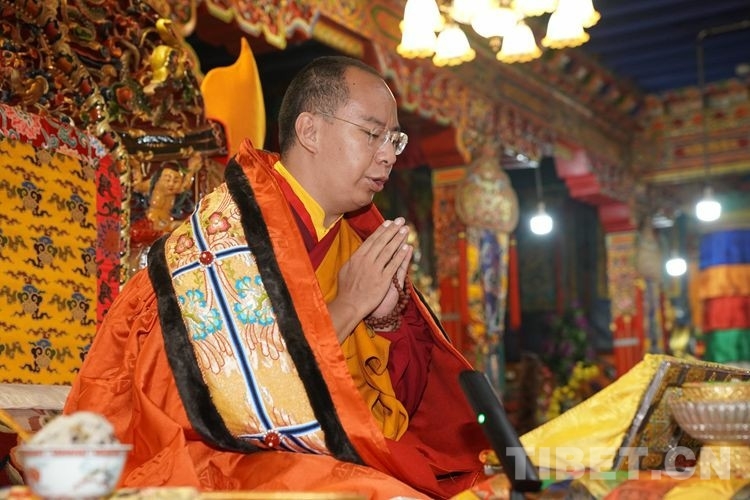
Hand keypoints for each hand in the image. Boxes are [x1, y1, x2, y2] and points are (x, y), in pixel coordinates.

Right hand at [328, 217, 412, 340]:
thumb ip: (354, 259)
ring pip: (389, 250)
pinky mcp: (383, 280)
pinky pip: (394, 265)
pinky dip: (401, 256)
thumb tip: (359, 251)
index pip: (372, 240)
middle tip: (401, 220)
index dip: (381, 230)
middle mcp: (367, 261)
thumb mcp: (345, 269)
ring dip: (398, 239)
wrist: (349, 305)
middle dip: (392, 230)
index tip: (389, 222)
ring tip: (406, 230)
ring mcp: (375, 270)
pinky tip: (407, 248)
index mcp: (357, 257)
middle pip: (382, 242)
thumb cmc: (345, 289)